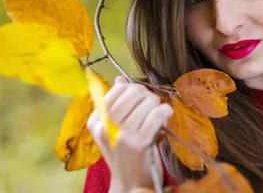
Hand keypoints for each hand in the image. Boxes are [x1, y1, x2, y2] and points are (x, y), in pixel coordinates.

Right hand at [87, 76, 173, 191]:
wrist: (130, 183)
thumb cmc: (126, 153)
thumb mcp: (113, 129)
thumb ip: (116, 104)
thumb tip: (121, 80)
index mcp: (95, 121)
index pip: (117, 90)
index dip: (133, 89)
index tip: (139, 98)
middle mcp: (105, 127)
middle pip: (133, 92)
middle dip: (147, 94)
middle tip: (151, 104)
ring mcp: (122, 135)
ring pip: (147, 101)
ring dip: (157, 104)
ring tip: (157, 115)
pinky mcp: (139, 143)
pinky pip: (156, 114)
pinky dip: (165, 111)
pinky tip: (166, 114)